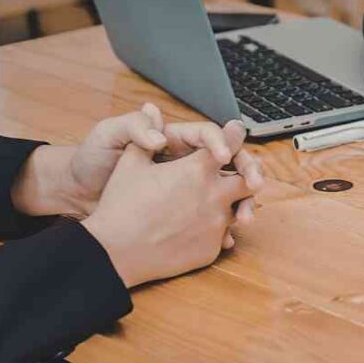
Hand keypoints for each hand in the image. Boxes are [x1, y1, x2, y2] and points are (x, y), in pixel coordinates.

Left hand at [11, 104, 264, 219]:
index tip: (222, 156)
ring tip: (244, 218)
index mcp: (174, 140)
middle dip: (248, 171)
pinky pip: (213, 219)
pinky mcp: (185, 213)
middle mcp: (187, 162)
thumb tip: (159, 127)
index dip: (221, 142)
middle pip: (231, 162)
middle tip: (256, 184)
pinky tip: (227, 238)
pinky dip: (224, 229)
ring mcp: (189, 189)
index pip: (208, 136)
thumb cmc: (92, 160)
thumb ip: (134, 127)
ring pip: (228, 192)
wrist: (77, 196)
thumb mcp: (109, 137)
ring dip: (242, 203)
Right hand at [82, 144, 252, 287]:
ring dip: (230, 205)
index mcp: (198, 170)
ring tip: (214, 205)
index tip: (238, 133)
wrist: (114, 253)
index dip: (235, 137)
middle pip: (248, 181)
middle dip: (249, 176)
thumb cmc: (120, 205)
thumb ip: (147, 135)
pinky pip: (221, 236)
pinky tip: (196, 229)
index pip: (231, 145)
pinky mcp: (211, 249)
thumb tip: (151, 109)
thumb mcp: (131, 163)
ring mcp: (215, 224)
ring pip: (237, 210)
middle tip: (246, 177)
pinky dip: (213, 231)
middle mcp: (214, 195)